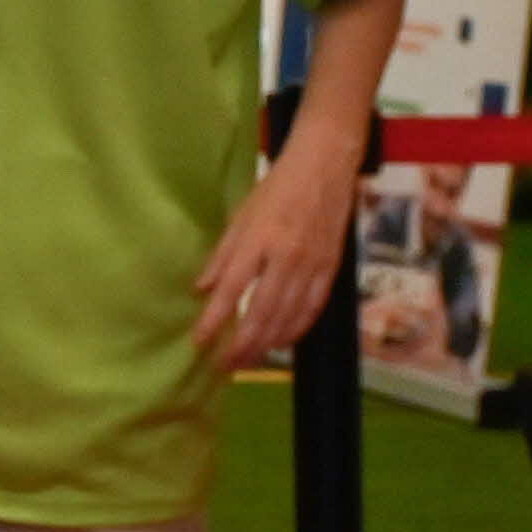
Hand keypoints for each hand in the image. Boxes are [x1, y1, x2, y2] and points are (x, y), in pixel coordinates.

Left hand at [197, 130, 367, 360]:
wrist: (325, 166)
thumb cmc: (276, 189)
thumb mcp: (240, 217)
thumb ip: (222, 257)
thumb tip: (201, 291)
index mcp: (259, 241)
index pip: (232, 290)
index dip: (214, 319)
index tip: (200, 342)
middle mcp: (287, 257)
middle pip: (263, 312)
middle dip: (243, 344)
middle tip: (225, 365)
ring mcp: (313, 264)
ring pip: (289, 316)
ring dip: (267, 343)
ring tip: (249, 360)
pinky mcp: (332, 267)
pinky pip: (314, 307)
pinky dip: (297, 329)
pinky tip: (282, 343)